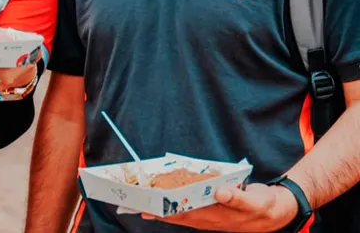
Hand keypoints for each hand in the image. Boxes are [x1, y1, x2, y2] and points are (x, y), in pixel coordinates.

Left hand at [140, 183, 297, 230]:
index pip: (184, 215)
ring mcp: (209, 215)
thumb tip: (219, 193)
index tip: (146, 208)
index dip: (164, 212)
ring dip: (161, 207)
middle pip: (176, 215)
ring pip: (180, 212)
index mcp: (216, 217)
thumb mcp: (255, 202)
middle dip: (155, 210)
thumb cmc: (264, 207)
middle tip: (134, 203)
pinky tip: (164, 196)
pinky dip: (174, 201)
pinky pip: (188, 206)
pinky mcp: (211, 208)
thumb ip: (238, 198)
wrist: (275, 212)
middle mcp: (209, 218)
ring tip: (142, 201)